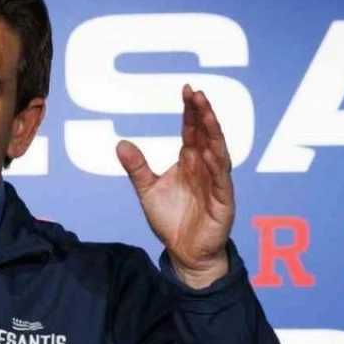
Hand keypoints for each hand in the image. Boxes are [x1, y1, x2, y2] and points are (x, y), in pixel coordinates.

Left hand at [117, 85, 233, 289]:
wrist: (184, 253)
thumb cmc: (171, 220)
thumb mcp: (148, 191)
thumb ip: (137, 168)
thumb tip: (120, 143)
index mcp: (190, 161)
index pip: (192, 130)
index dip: (191, 111)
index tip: (187, 90)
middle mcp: (205, 168)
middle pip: (207, 135)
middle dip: (203, 114)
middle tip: (197, 94)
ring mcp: (216, 183)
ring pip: (219, 152)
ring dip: (214, 133)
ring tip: (207, 114)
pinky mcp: (223, 202)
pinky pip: (222, 181)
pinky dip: (217, 166)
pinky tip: (210, 152)